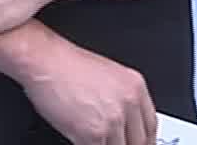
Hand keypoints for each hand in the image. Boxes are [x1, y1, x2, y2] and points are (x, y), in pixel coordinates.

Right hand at [21, 39, 157, 144]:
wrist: (45, 60)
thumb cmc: (67, 66)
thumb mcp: (108, 77)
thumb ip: (122, 100)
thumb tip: (125, 124)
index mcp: (135, 86)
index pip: (151, 125)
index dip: (145, 141)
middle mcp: (129, 102)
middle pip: (140, 141)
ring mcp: (113, 119)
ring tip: (99, 143)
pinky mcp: (93, 134)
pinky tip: (84, 143)